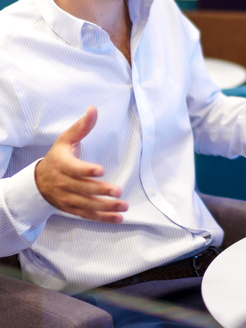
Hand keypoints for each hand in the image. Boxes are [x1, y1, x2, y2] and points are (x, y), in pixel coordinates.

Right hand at [35, 107, 126, 223]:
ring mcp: (67, 198)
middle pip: (83, 189)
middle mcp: (63, 183)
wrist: (38, 181)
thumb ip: (82, 126)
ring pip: (87, 205)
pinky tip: (118, 218)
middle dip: (100, 191)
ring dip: (106, 207)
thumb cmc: (57, 156)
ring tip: (123, 206)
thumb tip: (93, 109)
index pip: (74, 169)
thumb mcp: (66, 139)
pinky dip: (103, 218)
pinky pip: (88, 215)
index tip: (101, 170)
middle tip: (118, 191)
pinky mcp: (72, 208)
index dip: (87, 170)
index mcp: (62, 165)